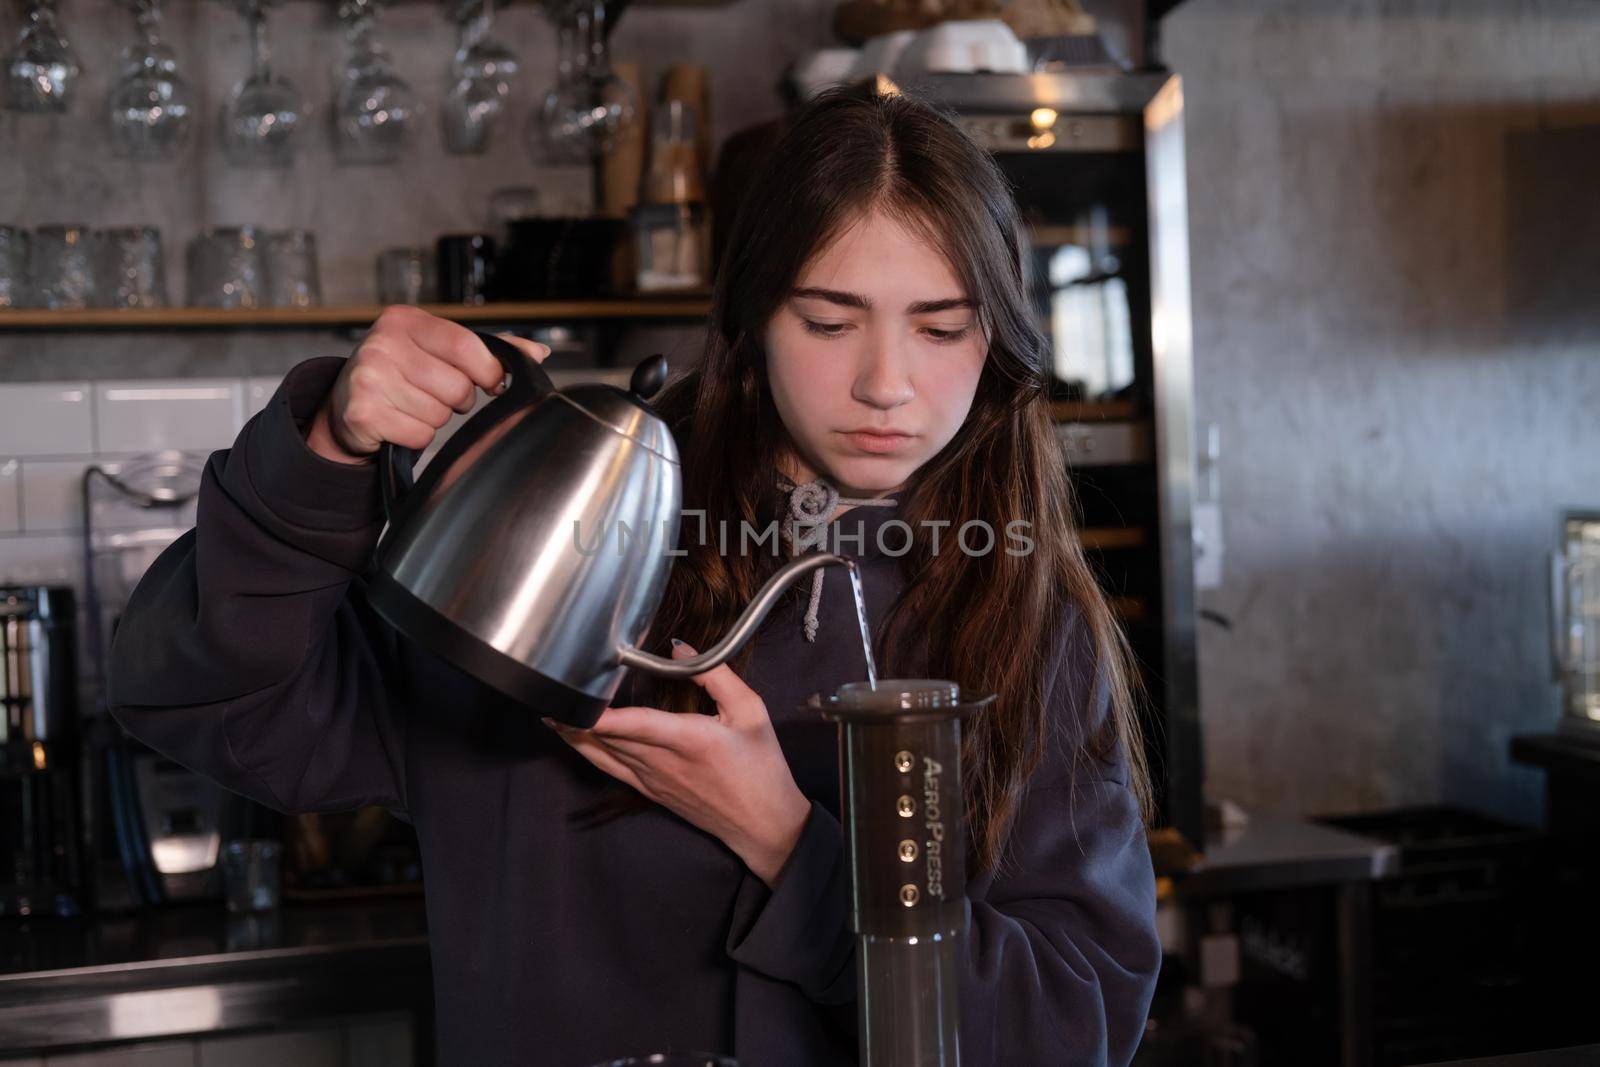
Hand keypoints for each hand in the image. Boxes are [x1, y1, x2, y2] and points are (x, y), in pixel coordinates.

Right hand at [307, 305, 550, 464]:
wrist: (344, 405)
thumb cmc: (399, 375)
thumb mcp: (436, 351)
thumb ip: (486, 351)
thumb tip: (538, 352)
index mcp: (405, 320)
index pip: (467, 346)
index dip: (489, 371)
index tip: (491, 383)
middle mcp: (383, 343)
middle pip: (458, 386)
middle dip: (457, 399)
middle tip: (433, 394)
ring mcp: (369, 377)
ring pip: (440, 414)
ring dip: (434, 419)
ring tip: (411, 406)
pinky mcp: (363, 412)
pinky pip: (420, 435)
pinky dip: (416, 436)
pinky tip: (398, 422)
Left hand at [543, 640, 813, 888]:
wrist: (762, 824)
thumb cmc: (761, 767)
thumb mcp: (751, 712)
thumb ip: (715, 674)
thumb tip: (680, 648)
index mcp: (689, 739)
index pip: (634, 724)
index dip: (599, 715)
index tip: (571, 700)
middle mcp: (663, 762)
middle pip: (607, 737)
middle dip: (575, 714)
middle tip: (548, 685)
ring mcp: (652, 780)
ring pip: (602, 753)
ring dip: (573, 731)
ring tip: (547, 708)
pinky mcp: (649, 790)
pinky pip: (609, 769)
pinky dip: (586, 751)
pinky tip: (571, 737)